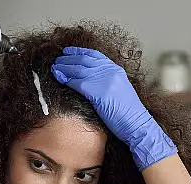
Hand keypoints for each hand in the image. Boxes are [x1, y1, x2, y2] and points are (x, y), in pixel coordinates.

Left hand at [51, 47, 176, 170]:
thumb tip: (93, 82)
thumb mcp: (119, 91)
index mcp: (116, 70)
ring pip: (79, 69)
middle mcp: (110, 72)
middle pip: (85, 60)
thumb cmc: (128, 114)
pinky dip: (66, 79)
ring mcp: (104, 81)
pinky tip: (59, 78)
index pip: (95, 55)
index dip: (80, 52)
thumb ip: (107, 83)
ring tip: (54, 67)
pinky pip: (77, 82)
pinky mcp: (97, 92)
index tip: (69, 51)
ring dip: (64, 67)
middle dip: (69, 58)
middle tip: (58, 58)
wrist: (136, 124)